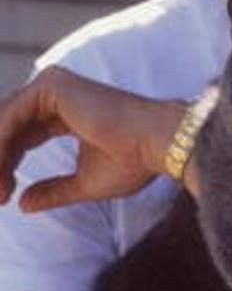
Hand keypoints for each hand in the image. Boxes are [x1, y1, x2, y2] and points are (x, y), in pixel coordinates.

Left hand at [0, 66, 186, 212]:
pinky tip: (2, 170)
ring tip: (0, 191)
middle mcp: (55, 95)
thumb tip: (22, 204)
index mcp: (64, 113)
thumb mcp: (84, 182)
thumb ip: (53, 190)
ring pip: (6, 123)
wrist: (156, 143)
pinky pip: (10, 117)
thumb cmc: (132, 161)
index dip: (6, 166)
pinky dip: (1, 145)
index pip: (22, 137)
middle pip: (9, 129)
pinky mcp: (52, 86)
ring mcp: (52, 86)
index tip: (3, 198)